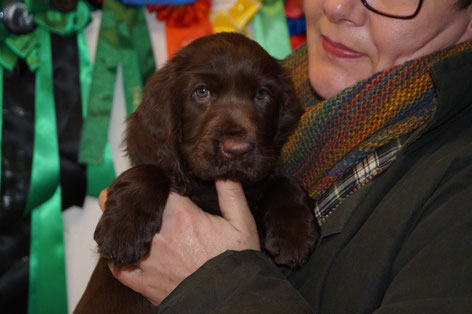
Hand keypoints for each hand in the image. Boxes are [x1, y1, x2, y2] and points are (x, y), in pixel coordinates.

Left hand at [97, 179, 259, 305]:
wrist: (231, 300)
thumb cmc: (236, 261)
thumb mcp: (241, 222)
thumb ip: (231, 193)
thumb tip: (220, 170)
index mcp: (182, 216)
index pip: (155, 188)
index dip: (150, 180)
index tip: (149, 178)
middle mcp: (159, 236)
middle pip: (131, 208)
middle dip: (125, 196)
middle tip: (123, 190)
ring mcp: (148, 260)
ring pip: (118, 235)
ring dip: (115, 222)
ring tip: (116, 215)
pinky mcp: (144, 283)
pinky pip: (118, 267)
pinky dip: (115, 256)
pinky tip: (120, 248)